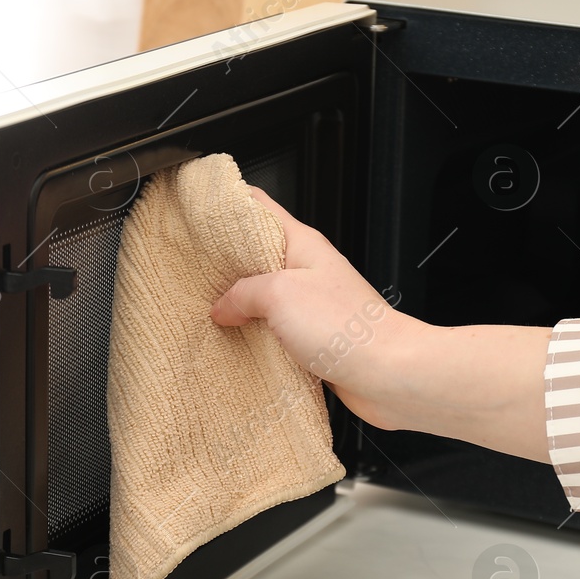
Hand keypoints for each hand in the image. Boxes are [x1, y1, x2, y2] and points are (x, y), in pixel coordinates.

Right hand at [210, 188, 553, 462]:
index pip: (258, 206)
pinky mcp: (313, 337)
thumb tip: (222, 305)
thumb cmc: (350, 329)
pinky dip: (254, 335)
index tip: (196, 210)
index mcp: (302, 243)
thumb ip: (242, 294)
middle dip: (222, 264)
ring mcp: (310, 304)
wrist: (387, 375)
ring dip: (237, 305)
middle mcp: (307, 270)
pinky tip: (236, 344)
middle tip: (191, 273)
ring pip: (263, 296)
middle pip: (255, 255)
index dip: (225, 203)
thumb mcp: (279, 295)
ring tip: (208, 312)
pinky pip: (274, 329)